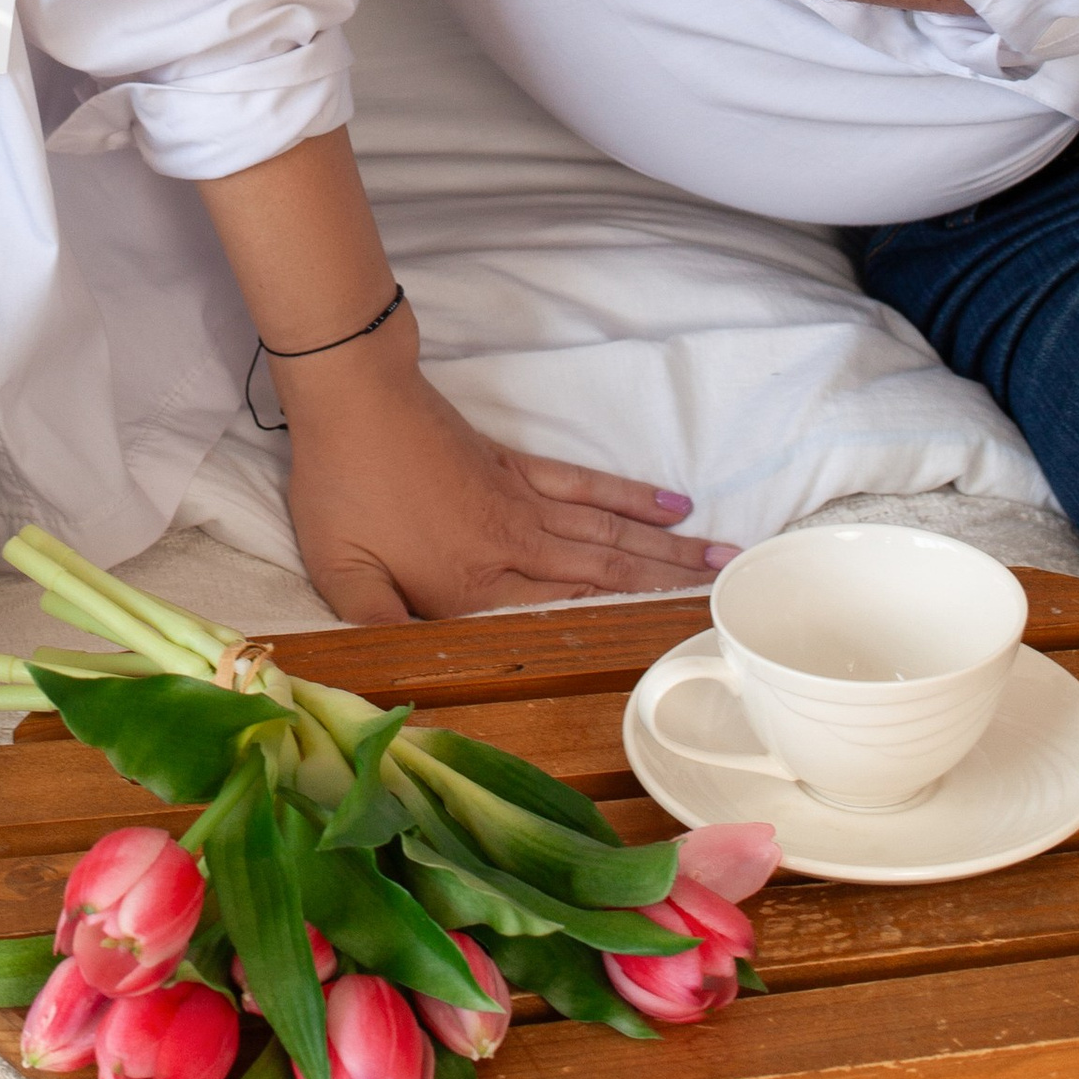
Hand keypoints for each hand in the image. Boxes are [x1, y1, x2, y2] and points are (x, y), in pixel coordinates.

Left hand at [281, 332, 733, 619]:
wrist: (352, 394)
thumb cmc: (341, 489)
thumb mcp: (343, 575)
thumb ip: (380, 633)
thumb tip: (412, 684)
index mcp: (475, 587)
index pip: (564, 617)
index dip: (625, 630)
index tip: (690, 643)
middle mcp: (513, 547)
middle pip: (606, 573)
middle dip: (671, 589)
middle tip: (737, 600)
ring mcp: (521, 500)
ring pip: (608, 531)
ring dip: (668, 547)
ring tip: (725, 558)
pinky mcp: (516, 465)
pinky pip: (585, 486)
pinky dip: (630, 495)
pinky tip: (672, 502)